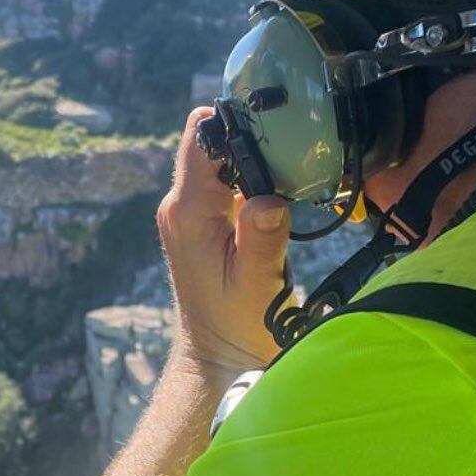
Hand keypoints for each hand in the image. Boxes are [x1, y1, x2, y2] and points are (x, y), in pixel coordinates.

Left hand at [156, 108, 289, 375]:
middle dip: (250, 136)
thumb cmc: (236, 328)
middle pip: (211, 143)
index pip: (201, 139)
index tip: (272, 117)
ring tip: (293, 166)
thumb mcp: (256, 286)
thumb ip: (262, 238)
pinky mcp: (202, 222)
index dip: (233, 119)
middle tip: (294, 142)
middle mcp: (180, 206)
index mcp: (188, 213)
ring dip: (253, 160)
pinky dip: (252, 180)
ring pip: (220, 161)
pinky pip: (225, 184)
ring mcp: (189, 213)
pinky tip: (281, 191)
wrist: (216, 357)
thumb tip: (269, 198)